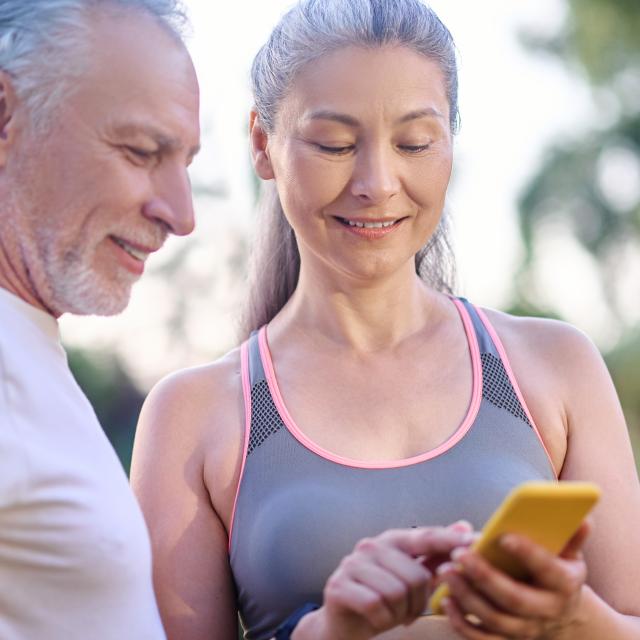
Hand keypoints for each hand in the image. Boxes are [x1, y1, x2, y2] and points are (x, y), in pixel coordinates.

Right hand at [294, 522, 473, 639]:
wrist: (342, 624)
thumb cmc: (381, 598)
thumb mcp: (409, 578)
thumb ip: (434, 554)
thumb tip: (464, 526)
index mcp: (390, 540)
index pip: (424, 537)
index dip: (449, 540)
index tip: (473, 542)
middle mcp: (370, 546)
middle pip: (416, 575)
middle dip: (419, 602)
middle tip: (409, 611)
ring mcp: (352, 564)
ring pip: (397, 592)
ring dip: (399, 613)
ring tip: (392, 614)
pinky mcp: (339, 586)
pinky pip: (376, 606)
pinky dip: (382, 620)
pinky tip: (377, 619)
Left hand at [439, 521, 590, 639]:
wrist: (562, 614)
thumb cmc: (558, 571)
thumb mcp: (569, 553)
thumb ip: (570, 535)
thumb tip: (583, 517)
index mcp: (564, 584)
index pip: (547, 569)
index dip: (527, 553)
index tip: (504, 536)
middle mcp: (546, 611)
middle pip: (514, 598)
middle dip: (484, 576)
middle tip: (459, 555)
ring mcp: (526, 629)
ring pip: (494, 619)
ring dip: (467, 597)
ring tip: (446, 572)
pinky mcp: (507, 639)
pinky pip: (482, 638)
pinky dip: (462, 623)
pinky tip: (446, 601)